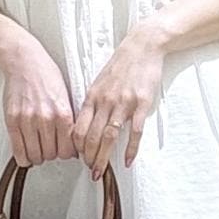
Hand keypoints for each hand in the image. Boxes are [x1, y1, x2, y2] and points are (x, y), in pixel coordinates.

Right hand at [0, 39, 78, 166]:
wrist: (24, 61)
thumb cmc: (46, 75)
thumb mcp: (66, 97)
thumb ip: (69, 120)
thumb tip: (73, 142)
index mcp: (63, 113)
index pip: (69, 150)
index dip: (67, 153)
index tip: (64, 150)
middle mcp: (46, 119)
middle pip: (52, 155)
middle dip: (52, 154)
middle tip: (50, 147)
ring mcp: (28, 120)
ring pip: (35, 155)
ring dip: (37, 156)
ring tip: (38, 148)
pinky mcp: (12, 120)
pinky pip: (18, 151)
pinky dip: (23, 157)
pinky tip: (26, 152)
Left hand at [72, 24, 167, 178]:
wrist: (142, 47)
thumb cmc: (121, 66)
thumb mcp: (99, 83)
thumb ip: (93, 103)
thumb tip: (86, 124)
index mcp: (92, 97)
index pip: (78, 127)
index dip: (76, 147)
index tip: (78, 158)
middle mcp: (105, 101)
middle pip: (91, 136)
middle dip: (88, 158)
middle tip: (90, 171)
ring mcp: (123, 104)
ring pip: (109, 137)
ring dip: (103, 157)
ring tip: (101, 171)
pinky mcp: (141, 104)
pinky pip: (134, 132)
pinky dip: (130, 149)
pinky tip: (127, 160)